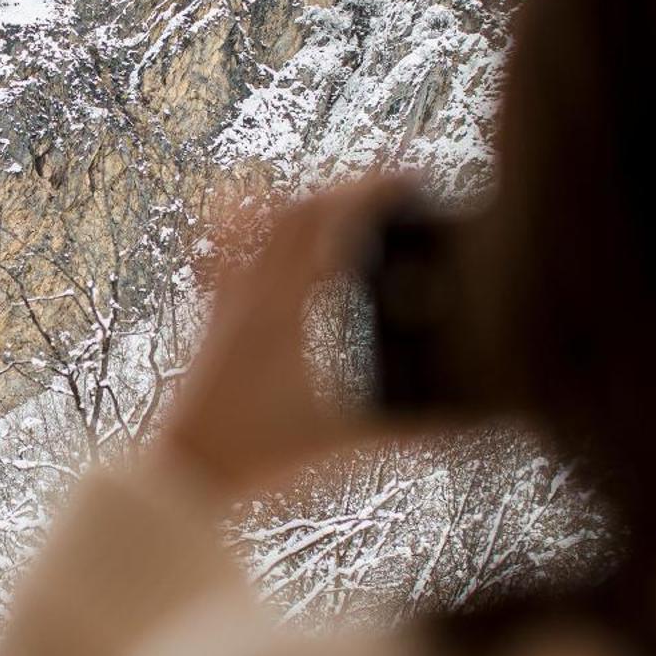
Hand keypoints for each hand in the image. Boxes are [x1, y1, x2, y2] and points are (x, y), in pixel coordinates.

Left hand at [156, 176, 413, 499]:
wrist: (186, 474)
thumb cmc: (258, 457)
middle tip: (385, 189)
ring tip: (335, 198)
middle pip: (295, 209)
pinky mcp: (214, 319)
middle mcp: (251, 292)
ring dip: (301, 201)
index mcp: (285, 309)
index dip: (370, 190)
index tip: (407, 181)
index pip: (327, 222)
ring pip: (257, 223)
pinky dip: (243, 225)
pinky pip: (223, 251)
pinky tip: (245, 212)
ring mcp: (227, 301)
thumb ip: (409, 430)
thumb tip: (469, 423)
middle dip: (346, 188)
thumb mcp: (344, 442)